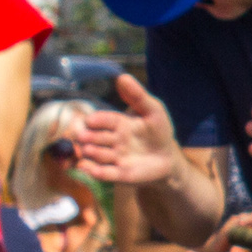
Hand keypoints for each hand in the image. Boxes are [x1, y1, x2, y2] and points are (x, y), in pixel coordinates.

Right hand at [72, 75, 188, 186]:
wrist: (168, 159)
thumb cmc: (159, 132)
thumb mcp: (153, 110)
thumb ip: (138, 96)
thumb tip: (122, 77)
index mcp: (118, 123)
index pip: (104, 120)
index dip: (97, 121)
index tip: (89, 121)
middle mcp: (112, 140)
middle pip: (95, 138)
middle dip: (88, 137)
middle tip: (82, 137)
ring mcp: (114, 158)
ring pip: (97, 155)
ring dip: (91, 153)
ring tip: (88, 151)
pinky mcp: (119, 174)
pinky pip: (104, 173)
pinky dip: (96, 172)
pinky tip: (89, 170)